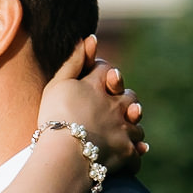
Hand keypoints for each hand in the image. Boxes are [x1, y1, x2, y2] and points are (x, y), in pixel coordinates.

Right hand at [36, 36, 146, 177]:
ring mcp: (124, 129)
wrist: (64, 155)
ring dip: (131, 127)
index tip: (94, 77)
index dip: (102, 72)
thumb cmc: (56, 118)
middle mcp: (116, 105)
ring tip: (122, 132)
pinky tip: (129, 154)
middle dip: (124, 100)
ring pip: (136, 125)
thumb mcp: (58, 85)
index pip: (106, 70)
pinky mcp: (127, 153)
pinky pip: (136, 154)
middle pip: (129, 97)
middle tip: (114, 107)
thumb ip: (73, 61)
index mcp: (99, 87)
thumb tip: (90, 37)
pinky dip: (134, 154)